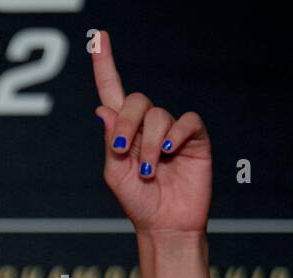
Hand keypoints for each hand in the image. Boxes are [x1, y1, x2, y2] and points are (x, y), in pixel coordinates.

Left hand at [91, 29, 211, 235]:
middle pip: (135, 100)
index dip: (105, 65)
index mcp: (122, 131)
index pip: (112, 92)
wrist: (164, 224)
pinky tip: (168, 152)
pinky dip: (174, 135)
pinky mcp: (194, 138)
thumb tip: (102, 108)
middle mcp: (146, 126)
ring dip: (148, 145)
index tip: (98, 38)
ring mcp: (171, 130)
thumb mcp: (114, 173)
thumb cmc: (137, 202)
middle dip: (126, 124)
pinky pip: (185, 121)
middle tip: (122, 153)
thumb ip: (110, 141)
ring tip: (147, 171)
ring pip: (157, 116)